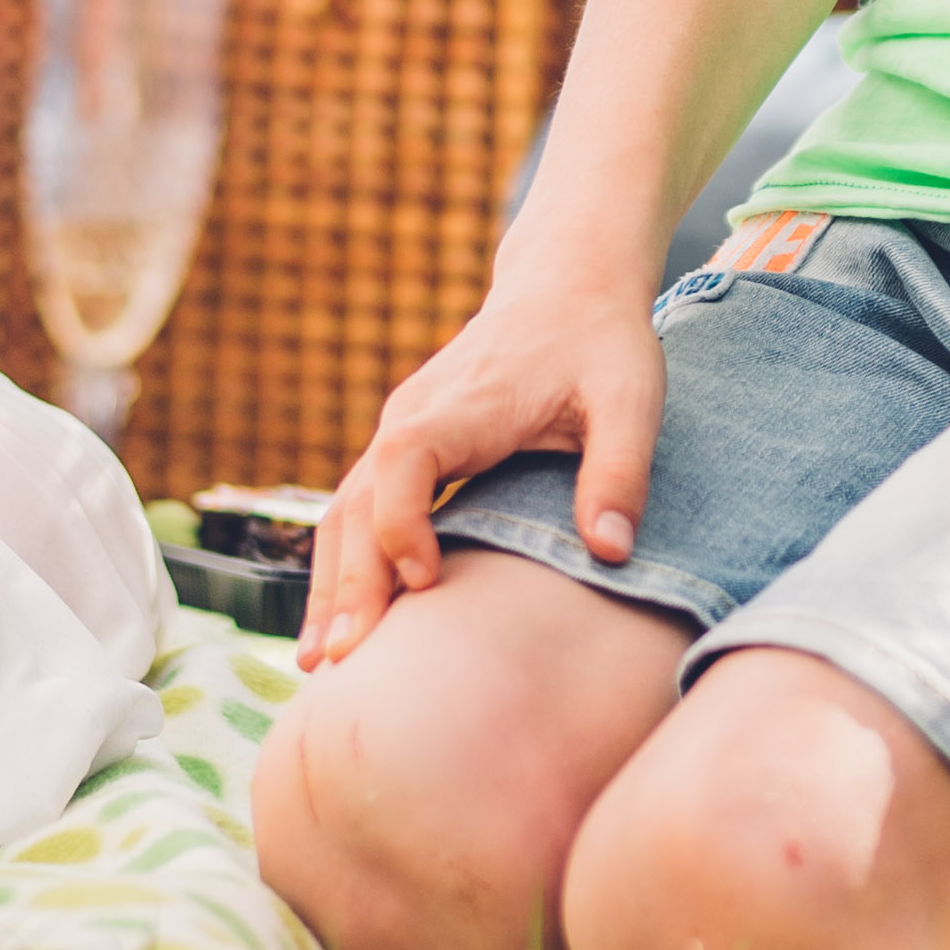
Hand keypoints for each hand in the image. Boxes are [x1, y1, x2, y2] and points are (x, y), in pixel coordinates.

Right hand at [299, 277, 667, 668]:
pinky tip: (342, 622)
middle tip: (343, 664)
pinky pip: (357, 511)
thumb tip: (610, 552)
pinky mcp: (406, 449)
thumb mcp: (629, 399)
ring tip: (320, 662)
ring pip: (343, 512)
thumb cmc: (599, 342)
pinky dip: (344, 565)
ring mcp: (400, 433)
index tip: (425, 583)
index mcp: (458, 405)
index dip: (402, 525)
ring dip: (331, 583)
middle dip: (346, 583)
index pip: (403, 465)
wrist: (567, 285)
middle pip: (356, 502)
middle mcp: (411, 418)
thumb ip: (620, 472)